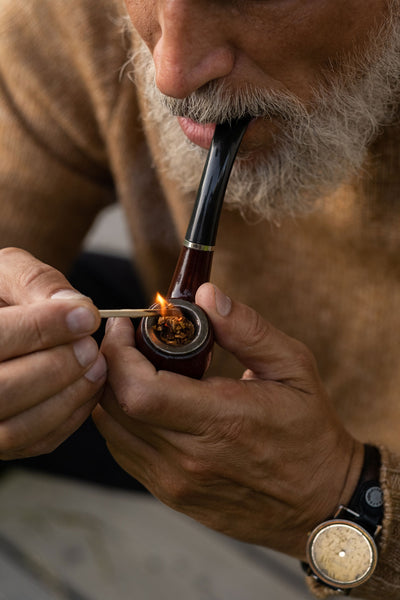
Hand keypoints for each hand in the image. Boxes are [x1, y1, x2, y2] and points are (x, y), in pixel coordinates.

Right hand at [0, 248, 105, 459]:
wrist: (0, 318)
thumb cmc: (1, 294)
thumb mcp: (7, 272)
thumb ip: (36, 283)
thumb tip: (77, 308)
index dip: (42, 328)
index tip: (86, 316)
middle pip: (2, 391)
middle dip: (56, 367)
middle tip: (90, 346)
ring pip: (17, 428)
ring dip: (68, 395)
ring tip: (96, 364)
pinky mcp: (3, 442)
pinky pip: (38, 441)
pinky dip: (72, 415)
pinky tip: (90, 384)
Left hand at [93, 282, 362, 558]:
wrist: (318, 500)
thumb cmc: (309, 430)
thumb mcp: (293, 367)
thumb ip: (247, 329)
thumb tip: (206, 295)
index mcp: (222, 421)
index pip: (140, 391)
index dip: (119, 355)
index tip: (125, 327)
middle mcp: (191, 458)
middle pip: (116, 408)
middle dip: (109, 365)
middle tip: (127, 340)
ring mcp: (177, 483)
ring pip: (113, 432)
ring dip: (111, 391)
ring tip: (135, 365)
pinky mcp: (173, 495)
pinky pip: (126, 452)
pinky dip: (123, 420)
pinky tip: (145, 400)